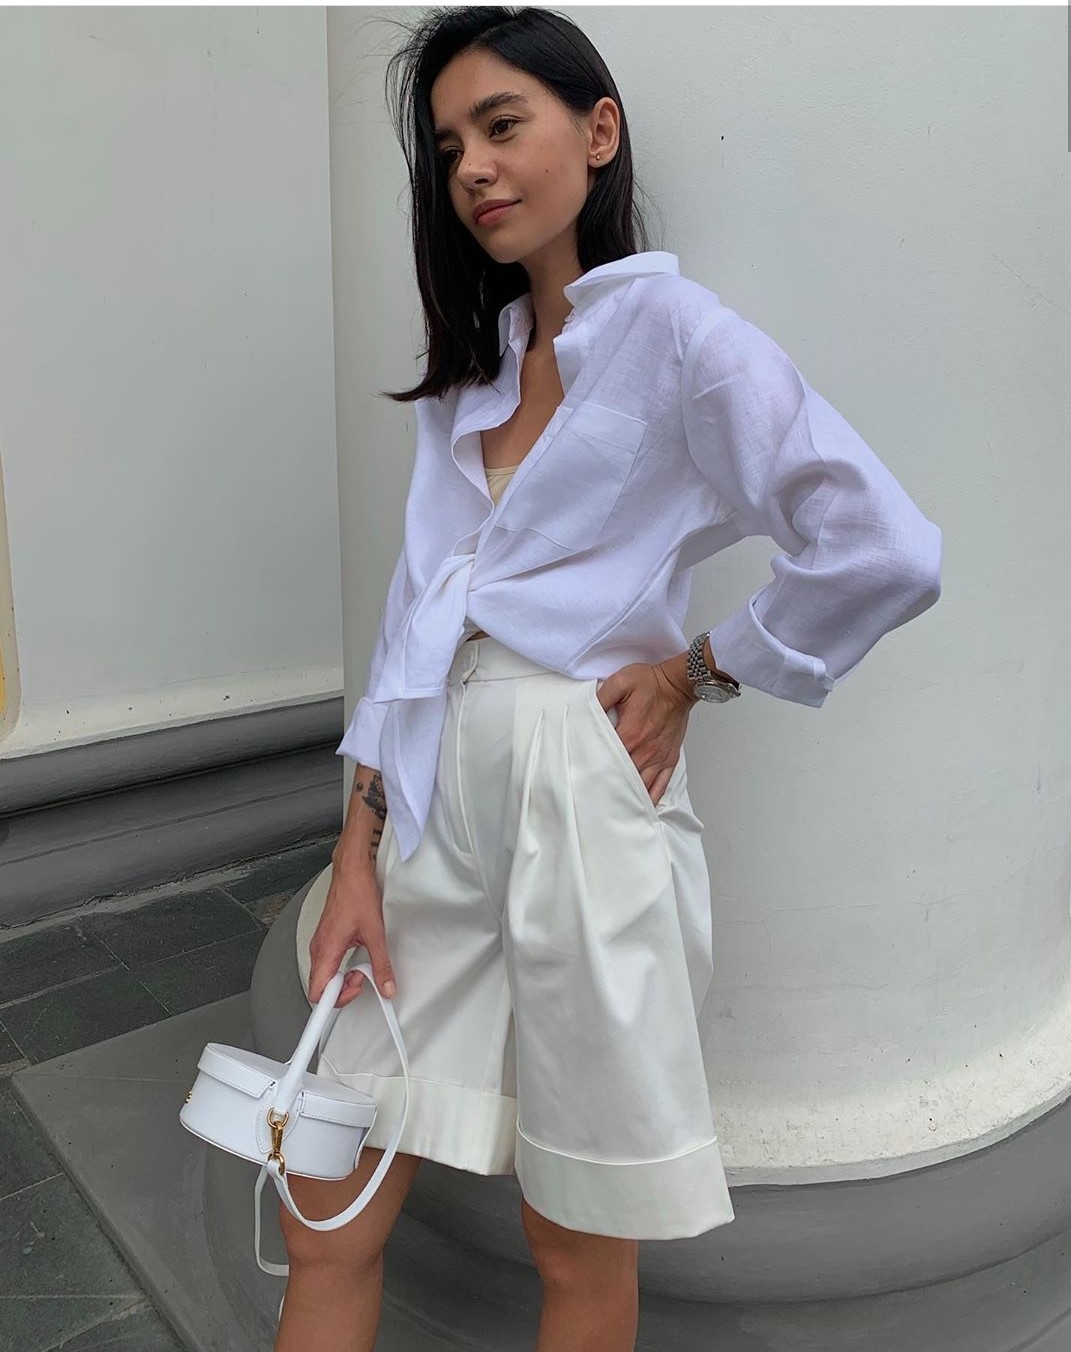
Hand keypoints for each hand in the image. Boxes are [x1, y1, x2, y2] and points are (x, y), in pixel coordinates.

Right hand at [308, 860, 397, 1008]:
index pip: (317, 992)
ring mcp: (321, 942)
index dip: (331, 1004)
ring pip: (325, 974)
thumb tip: (387, 984)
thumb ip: (382, 963)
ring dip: (344, 977)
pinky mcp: (326, 937)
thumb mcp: (375, 932)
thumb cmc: (357, 893)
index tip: (343, 1007)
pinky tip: (357, 956)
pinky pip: (328, 962)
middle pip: (322, 986)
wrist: (351, 871)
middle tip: (363, 979)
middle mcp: (319, 948)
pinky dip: (342, 966)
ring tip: (362, 966)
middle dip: (344, 988)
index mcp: (327, 950)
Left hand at [594, 656, 696, 805]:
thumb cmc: (651, 683)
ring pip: (643, 786)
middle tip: (596, 804)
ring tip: (616, 810)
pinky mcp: (670, 758)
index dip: (595, 773)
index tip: (584, 783)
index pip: (608, 760)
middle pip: (624, 778)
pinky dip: (652, 797)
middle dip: (610, 790)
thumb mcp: (620, 683)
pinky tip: (643, 807)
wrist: (679, 684)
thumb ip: (600, 698)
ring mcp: (659, 757)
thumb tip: (585, 712)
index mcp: (630, 734)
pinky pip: (662, 784)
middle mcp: (645, 751)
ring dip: (629, 797)